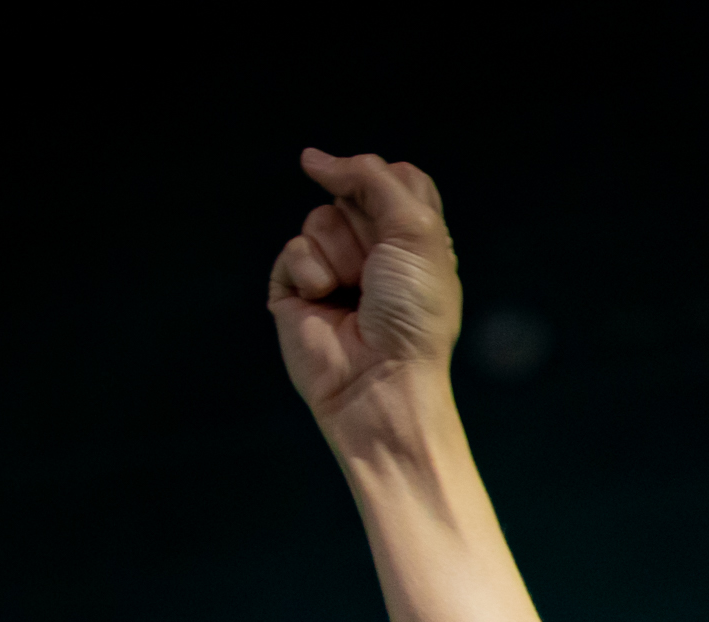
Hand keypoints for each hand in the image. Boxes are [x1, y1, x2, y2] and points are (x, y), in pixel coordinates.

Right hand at [267, 149, 461, 435]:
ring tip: (354, 293)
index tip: (400, 227)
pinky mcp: (297, 287)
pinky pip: (293, 248)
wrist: (382, 378)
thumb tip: (313, 158)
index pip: (396, 178)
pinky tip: (325, 302)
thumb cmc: (412, 314)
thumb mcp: (414, 231)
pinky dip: (311, 273)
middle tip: (379, 270)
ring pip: (320, 218)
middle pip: (352, 192)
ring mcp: (334, 267)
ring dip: (341, 254)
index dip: (389, 190)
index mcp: (415, 239)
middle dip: (366, 226)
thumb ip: (372, 179)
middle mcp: (375, 250)